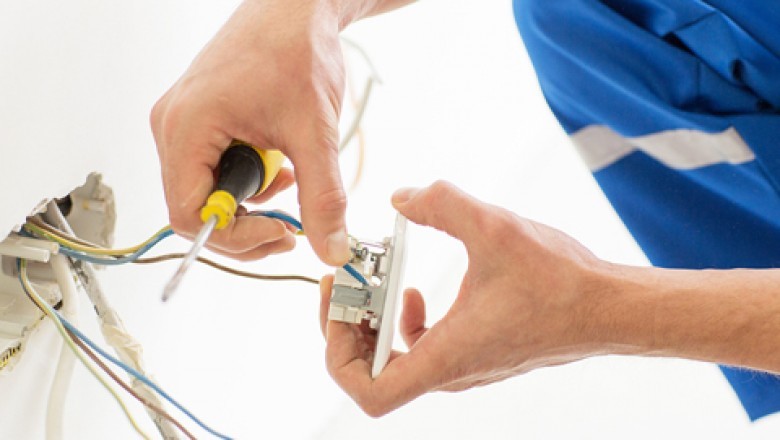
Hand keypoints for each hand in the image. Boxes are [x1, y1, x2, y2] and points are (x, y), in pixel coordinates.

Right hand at [151, 0, 350, 263]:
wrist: (296, 6)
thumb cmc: (296, 49)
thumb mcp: (314, 132)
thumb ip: (323, 198)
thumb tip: (330, 249)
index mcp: (186, 127)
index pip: (190, 215)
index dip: (237, 236)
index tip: (281, 233)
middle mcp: (173, 127)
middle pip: (195, 209)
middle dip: (246, 224)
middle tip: (289, 226)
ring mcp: (183, 124)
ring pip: (207, 192)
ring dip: (252, 201)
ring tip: (291, 178)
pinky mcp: (201, 121)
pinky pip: (215, 170)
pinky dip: (250, 180)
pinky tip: (280, 165)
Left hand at [319, 181, 612, 415]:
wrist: (608, 307)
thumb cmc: (561, 281)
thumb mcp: (494, 228)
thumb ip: (441, 203)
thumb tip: (401, 198)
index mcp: (447, 356)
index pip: (369, 392)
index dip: (339, 353)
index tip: (342, 305)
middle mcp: (451, 371)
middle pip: (371, 374)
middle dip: (350, 325)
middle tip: (352, 283)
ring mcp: (463, 366)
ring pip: (395, 362)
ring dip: (375, 322)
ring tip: (378, 281)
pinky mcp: (474, 353)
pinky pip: (420, 350)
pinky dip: (402, 322)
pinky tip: (413, 290)